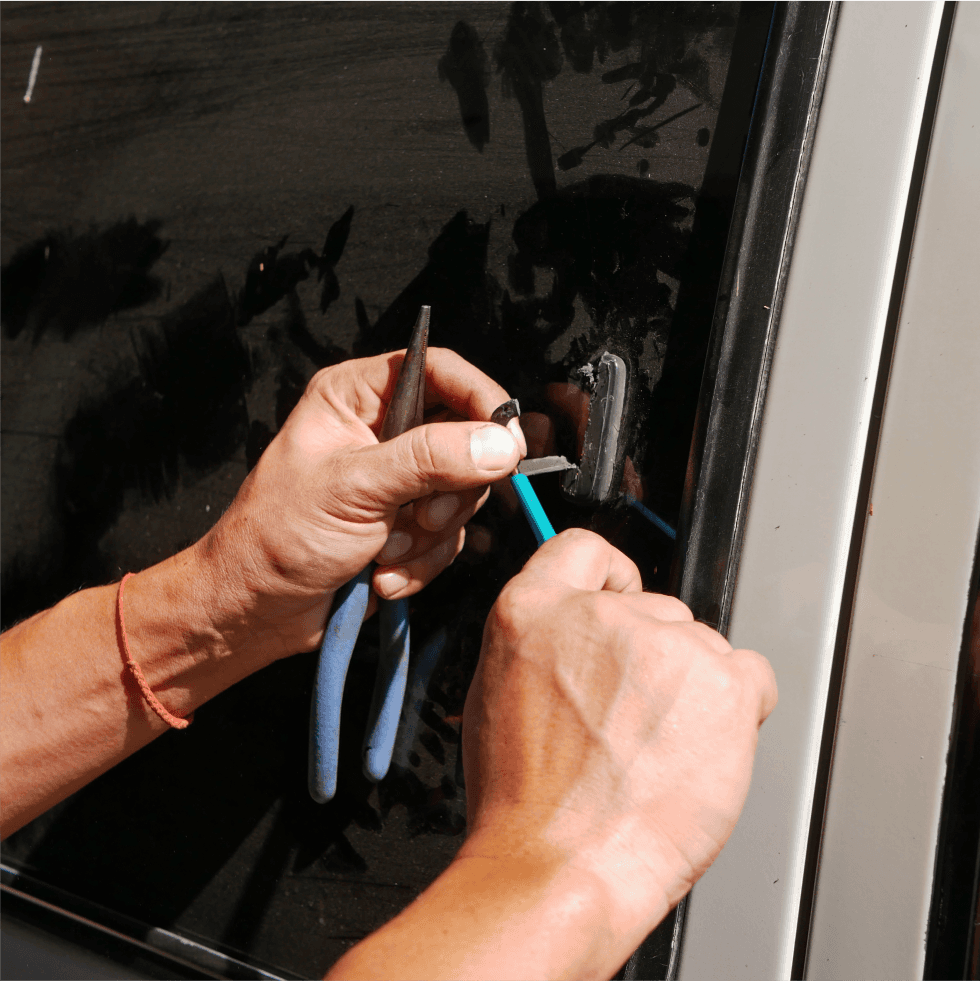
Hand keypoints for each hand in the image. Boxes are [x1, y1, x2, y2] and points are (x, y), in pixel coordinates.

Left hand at [194, 349, 524, 661]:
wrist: (255, 610)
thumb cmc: (273, 539)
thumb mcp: (353, 488)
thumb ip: (429, 459)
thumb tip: (497, 444)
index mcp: (355, 396)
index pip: (439, 370)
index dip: (480, 399)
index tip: (506, 439)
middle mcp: (380, 431)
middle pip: (464, 436)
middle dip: (448, 490)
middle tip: (419, 516)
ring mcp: (397, 480)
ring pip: (463, 492)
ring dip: (429, 534)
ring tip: (384, 548)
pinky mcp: (407, 524)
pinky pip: (450, 536)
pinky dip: (423, 561)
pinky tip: (382, 571)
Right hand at [461, 529, 776, 945]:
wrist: (560, 865)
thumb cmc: (525, 801)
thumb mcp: (498, 691)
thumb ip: (544, 642)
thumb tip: (580, 632)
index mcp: (534, 610)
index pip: (584, 549)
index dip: (610, 573)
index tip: (623, 592)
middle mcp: (601, 614)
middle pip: (655, 607)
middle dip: (654, 653)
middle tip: (633, 716)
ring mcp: (665, 645)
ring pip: (703, 645)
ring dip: (692, 686)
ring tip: (659, 747)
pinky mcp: (721, 683)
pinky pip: (752, 675)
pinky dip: (738, 707)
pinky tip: (701, 746)